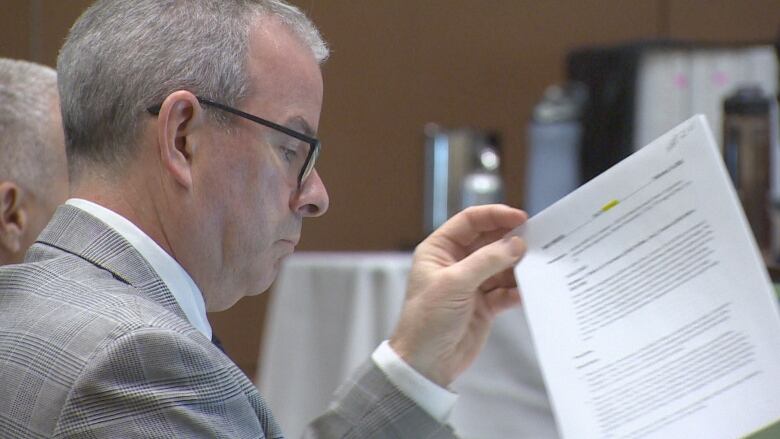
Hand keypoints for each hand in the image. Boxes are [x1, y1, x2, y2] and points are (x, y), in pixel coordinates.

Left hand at [389, 204, 526, 386]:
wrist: (425, 364)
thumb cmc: (427, 320)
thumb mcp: (455, 284)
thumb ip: (487, 261)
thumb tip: (516, 244)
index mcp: (440, 250)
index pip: (470, 222)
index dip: (495, 216)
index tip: (521, 218)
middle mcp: (456, 263)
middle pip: (490, 241)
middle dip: (512, 241)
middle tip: (537, 241)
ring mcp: (472, 284)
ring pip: (502, 266)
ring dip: (518, 266)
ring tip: (537, 266)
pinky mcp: (484, 305)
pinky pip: (506, 290)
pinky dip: (518, 290)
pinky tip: (529, 291)